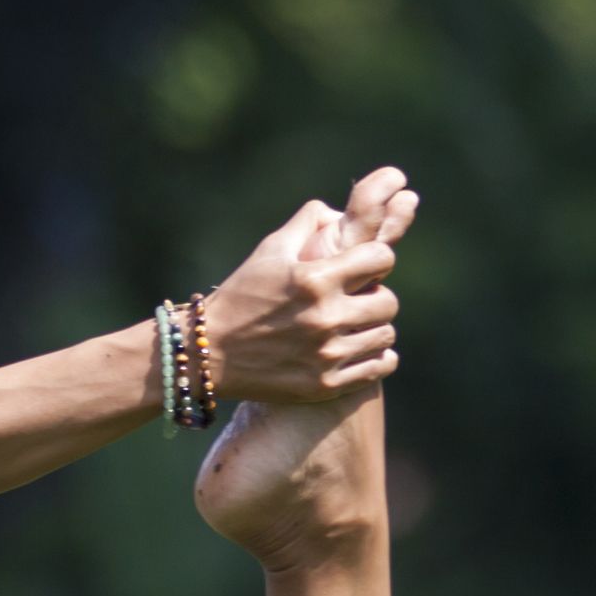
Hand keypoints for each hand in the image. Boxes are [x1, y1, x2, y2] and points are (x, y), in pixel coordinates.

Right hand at [196, 166, 418, 406]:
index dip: (375, 259)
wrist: (207, 354)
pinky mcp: (326, 385)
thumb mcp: (268, 252)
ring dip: (373, 327)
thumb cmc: (240, 297)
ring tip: (353, 325)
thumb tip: (337, 210)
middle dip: (375, 296)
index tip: (363, 266)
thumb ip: (306, 223)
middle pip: (389, 301)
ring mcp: (327, 355)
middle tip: (356, 300)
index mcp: (314, 279)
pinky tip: (355, 349)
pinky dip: (374, 357)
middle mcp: (324, 317)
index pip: (381, 258)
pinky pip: (379, 366)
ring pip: (385, 335)